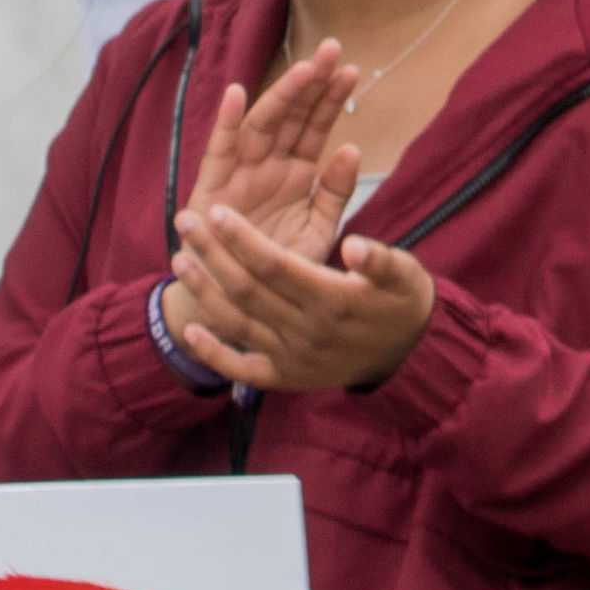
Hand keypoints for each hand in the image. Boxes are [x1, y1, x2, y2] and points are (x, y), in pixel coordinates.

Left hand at [166, 208, 436, 390]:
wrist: (409, 355)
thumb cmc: (402, 300)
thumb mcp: (404, 273)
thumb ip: (380, 260)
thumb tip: (354, 246)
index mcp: (333, 300)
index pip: (274, 264)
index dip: (242, 238)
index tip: (217, 212)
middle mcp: (307, 332)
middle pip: (247, 289)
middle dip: (212, 253)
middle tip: (185, 223)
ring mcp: (293, 358)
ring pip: (237, 322)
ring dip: (205, 292)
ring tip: (180, 260)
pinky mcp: (286, 377)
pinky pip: (242, 368)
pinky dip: (213, 352)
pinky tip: (190, 330)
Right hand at [177, 46, 367, 274]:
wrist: (239, 304)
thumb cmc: (281, 267)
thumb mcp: (318, 231)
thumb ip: (335, 192)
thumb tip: (352, 149)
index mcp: (295, 172)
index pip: (316, 127)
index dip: (331, 99)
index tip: (353, 70)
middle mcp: (268, 165)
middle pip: (291, 116)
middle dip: (311, 83)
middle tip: (333, 50)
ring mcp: (239, 173)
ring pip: (261, 126)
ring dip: (280, 95)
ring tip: (304, 70)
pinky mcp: (211, 189)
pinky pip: (218, 152)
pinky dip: (225, 124)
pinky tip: (236, 95)